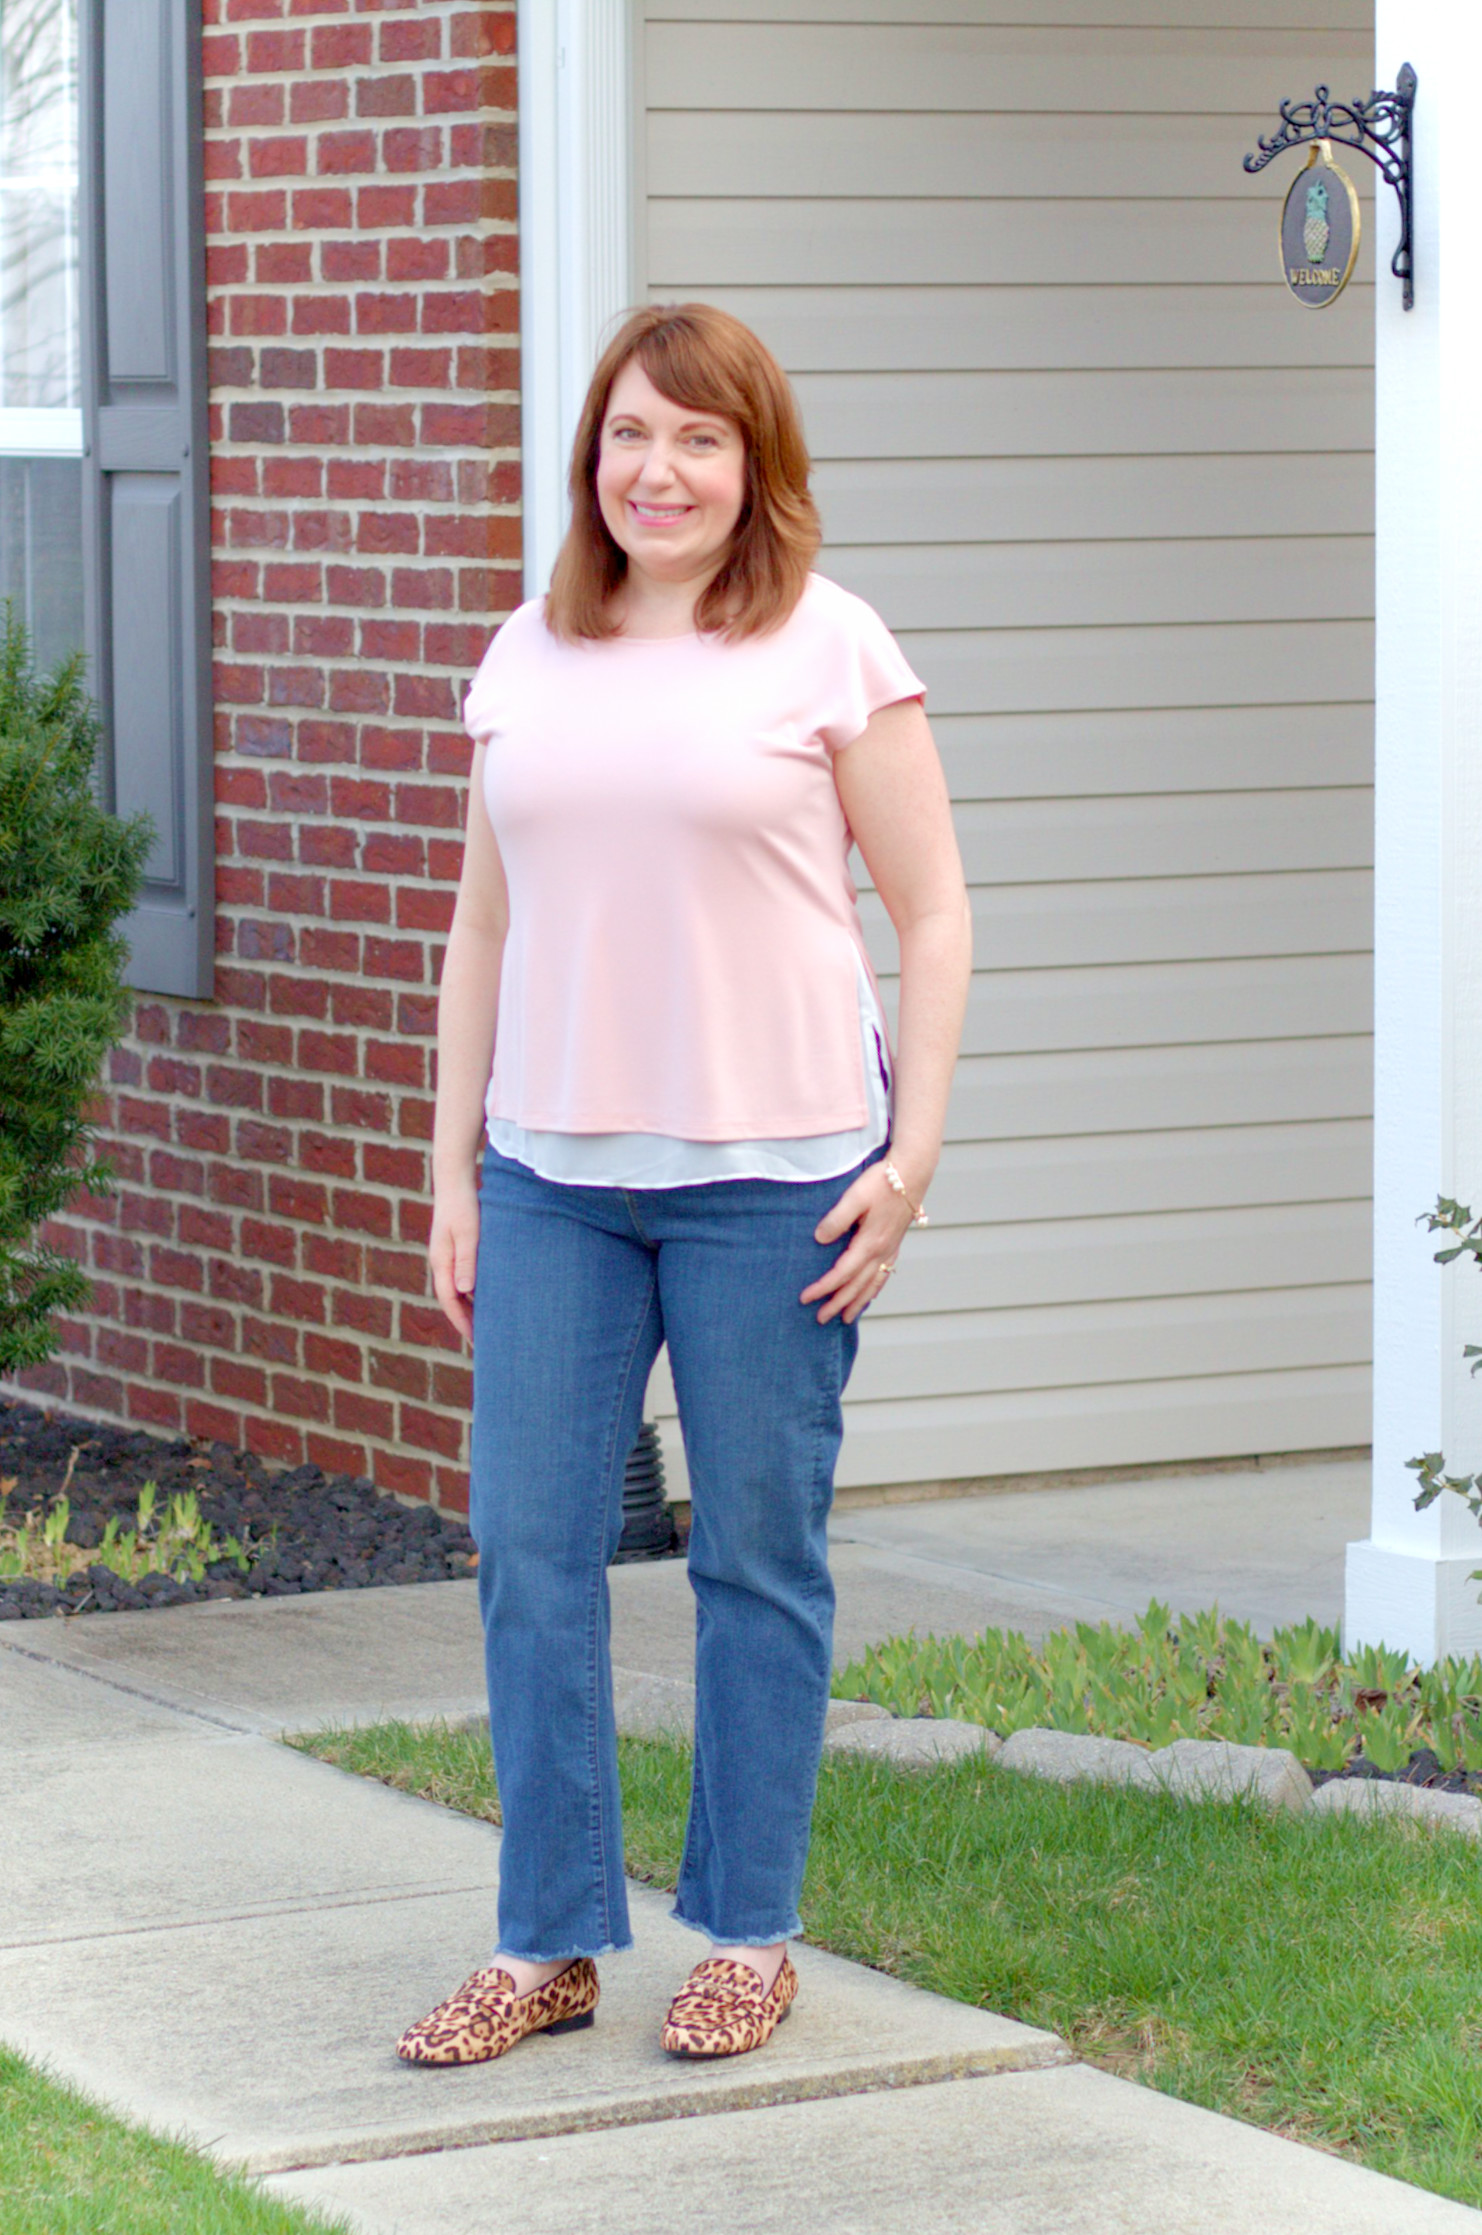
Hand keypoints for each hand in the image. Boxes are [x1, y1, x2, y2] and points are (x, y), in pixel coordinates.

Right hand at [429, 1176, 479, 1340]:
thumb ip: (467, 1261)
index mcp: (442, 1262)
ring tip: (486, 1324)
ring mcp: (446, 1256)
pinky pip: (460, 1278)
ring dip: (468, 1307)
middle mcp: (441, 1262)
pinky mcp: (454, 1249)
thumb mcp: (468, 1234)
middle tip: (483, 1341)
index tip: (476, 1340)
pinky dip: (471, 1292)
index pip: (450, 1300)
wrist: (455, 1181)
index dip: (462, 1322)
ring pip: (456, 1290)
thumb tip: (464, 1291)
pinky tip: (485, 1296)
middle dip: (465, 1320)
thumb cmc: (464, 1206)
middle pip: (451, 1299)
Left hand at [801, 1162, 918, 1324]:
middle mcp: (881, 1251)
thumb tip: (820, 1239)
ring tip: (846, 1319)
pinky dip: (874, 1289)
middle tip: (820, 1319)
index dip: (823, 1288)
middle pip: (856, 1286)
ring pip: (873, 1284)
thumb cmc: (882, 1182)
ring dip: (858, 1303)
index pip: (841, 1274)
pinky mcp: (894, 1244)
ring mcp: (890, 1249)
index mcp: (869, 1243)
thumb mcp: (855, 1196)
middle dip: (838, 1304)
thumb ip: (837, 1219)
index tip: (805, 1298)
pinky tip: (870, 1293)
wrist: (912, 1173)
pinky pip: (884, 1274)